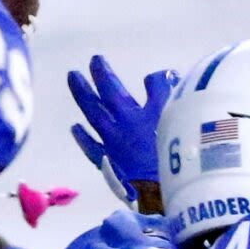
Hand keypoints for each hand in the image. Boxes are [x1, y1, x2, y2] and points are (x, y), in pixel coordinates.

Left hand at [67, 56, 174, 208]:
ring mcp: (111, 146)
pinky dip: (83, 137)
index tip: (96, 60)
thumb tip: (161, 73)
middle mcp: (116, 127)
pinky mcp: (111, 164)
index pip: (112, 86)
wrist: (164, 189)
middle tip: (73, 73)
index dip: (103, 72)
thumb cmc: (176, 152)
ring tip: (74, 91)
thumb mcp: (174, 115)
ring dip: (83, 102)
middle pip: (96, 101)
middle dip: (86, 85)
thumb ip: (165, 91)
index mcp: (131, 114)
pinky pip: (91, 147)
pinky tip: (75, 129)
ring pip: (91, 119)